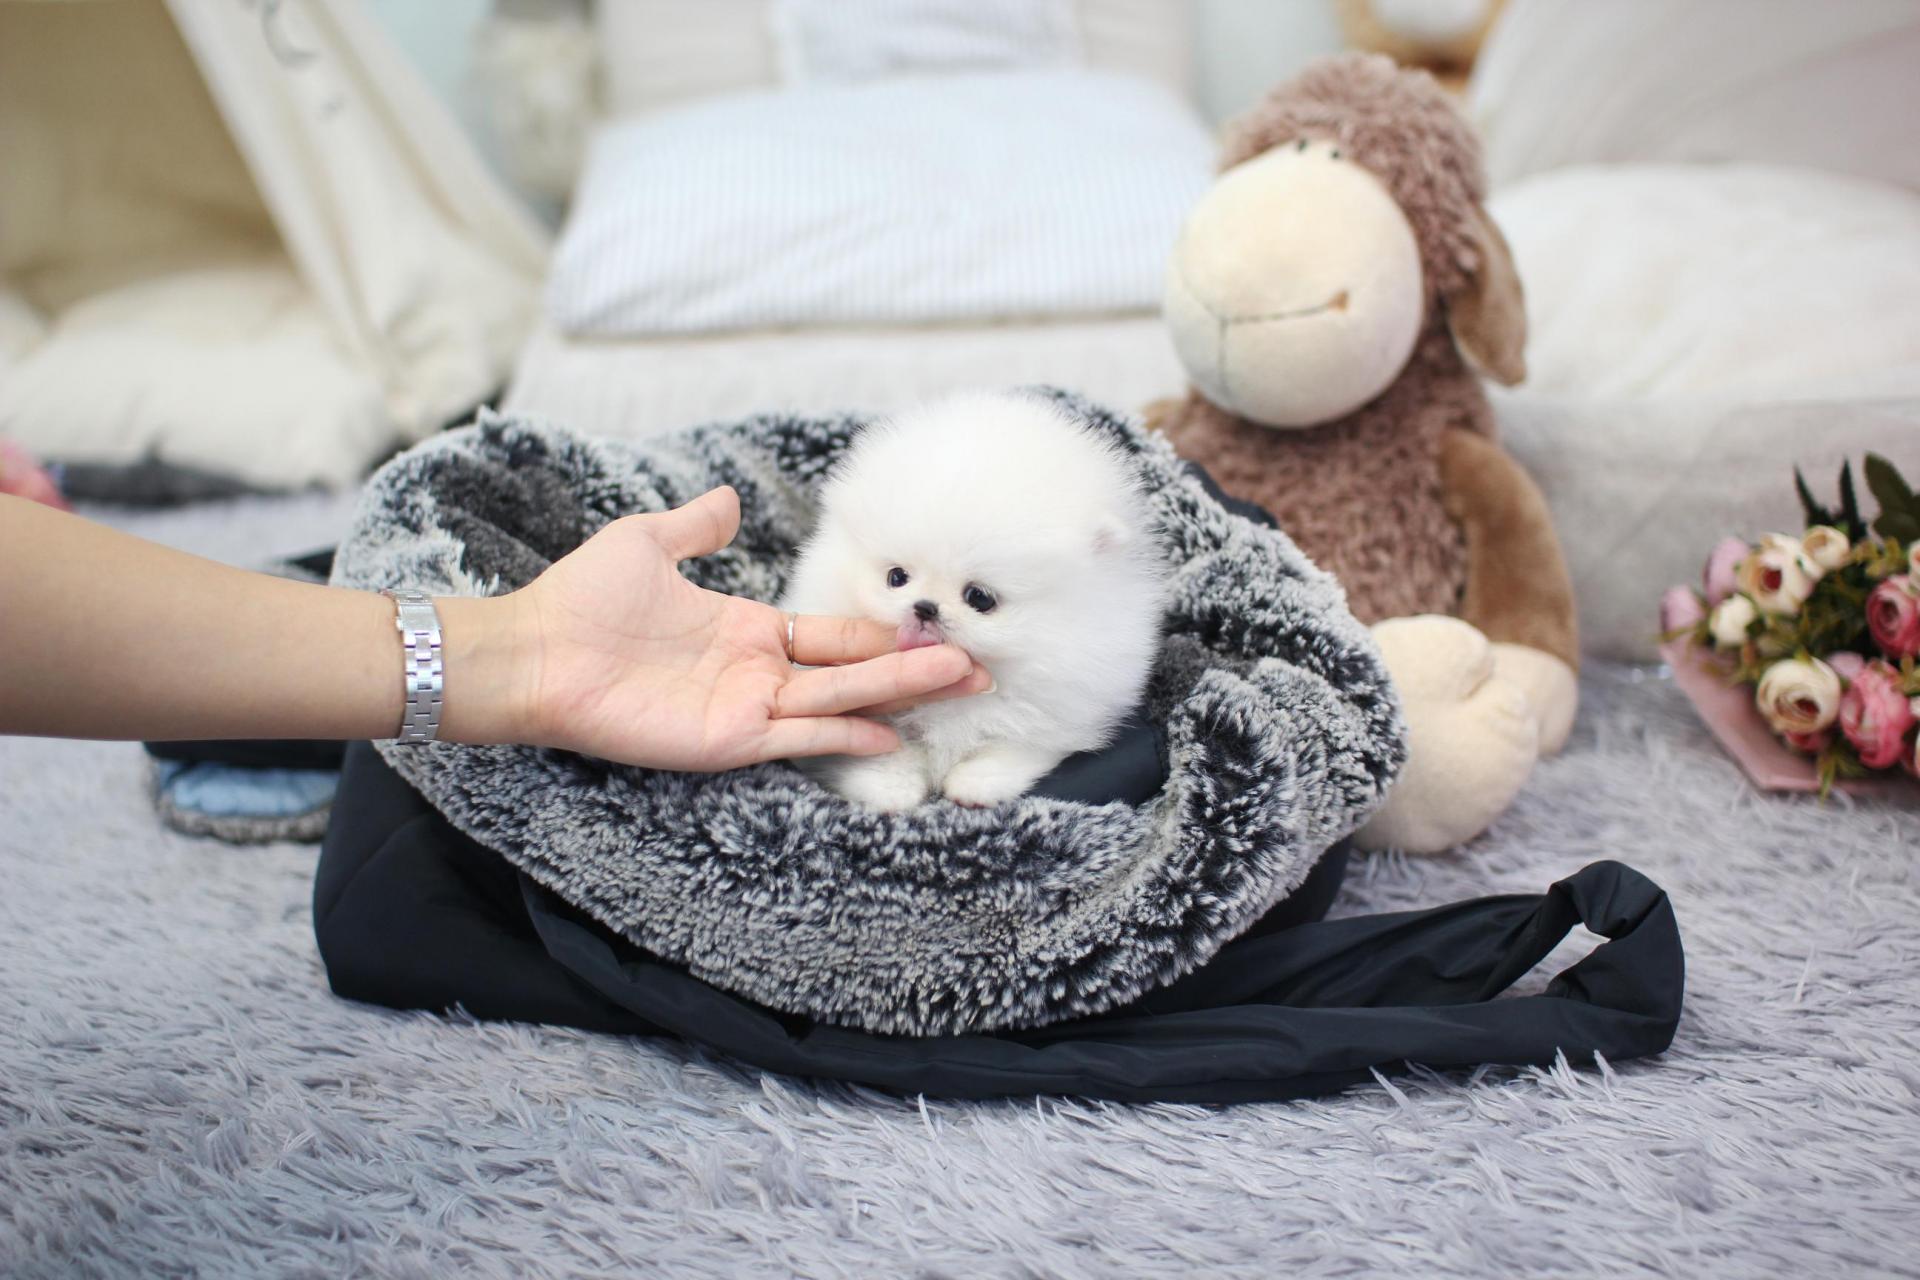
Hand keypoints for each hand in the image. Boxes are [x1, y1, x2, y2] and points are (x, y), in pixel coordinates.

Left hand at [497, 486, 988, 769]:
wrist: (532, 650)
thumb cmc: (581, 599)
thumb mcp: (647, 543)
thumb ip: (697, 526)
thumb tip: (729, 496)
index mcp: (746, 631)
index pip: (831, 636)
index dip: (882, 636)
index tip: (933, 632)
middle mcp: (757, 674)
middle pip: (853, 672)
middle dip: (914, 670)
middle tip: (977, 668)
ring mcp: (746, 709)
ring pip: (841, 701)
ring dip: (899, 695)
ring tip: (960, 683)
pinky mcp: (726, 738)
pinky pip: (798, 735)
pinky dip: (844, 734)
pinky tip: (890, 734)